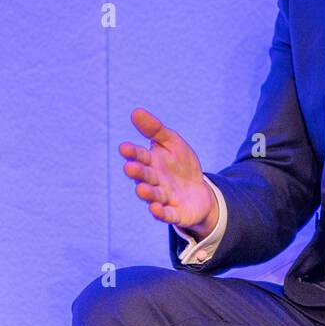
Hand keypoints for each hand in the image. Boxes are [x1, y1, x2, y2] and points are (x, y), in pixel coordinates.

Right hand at [119, 108, 217, 239]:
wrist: (200, 191)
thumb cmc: (181, 165)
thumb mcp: (172, 143)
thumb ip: (154, 129)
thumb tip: (135, 111)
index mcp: (151, 163)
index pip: (140, 156)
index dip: (132, 153)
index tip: (124, 147)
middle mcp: (154, 181)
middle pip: (145, 176)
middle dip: (138, 172)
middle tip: (130, 167)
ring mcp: (163, 198)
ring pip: (153, 196)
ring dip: (147, 193)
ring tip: (141, 189)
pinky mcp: (175, 213)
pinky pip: (167, 214)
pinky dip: (160, 213)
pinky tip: (155, 208)